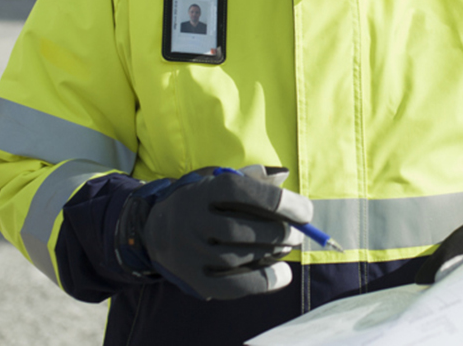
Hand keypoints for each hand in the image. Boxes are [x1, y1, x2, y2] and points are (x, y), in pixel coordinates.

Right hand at [116, 166, 312, 299]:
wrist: (156, 229)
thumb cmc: (204, 201)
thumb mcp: (221, 181)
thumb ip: (252, 178)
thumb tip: (283, 176)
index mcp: (203, 191)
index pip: (243, 193)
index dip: (280, 203)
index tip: (306, 211)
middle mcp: (192, 220)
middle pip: (241, 229)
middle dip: (279, 232)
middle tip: (299, 234)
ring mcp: (189, 251)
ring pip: (237, 257)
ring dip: (272, 254)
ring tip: (287, 248)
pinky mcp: (192, 277)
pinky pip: (229, 286)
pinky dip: (260, 283)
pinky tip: (282, 275)